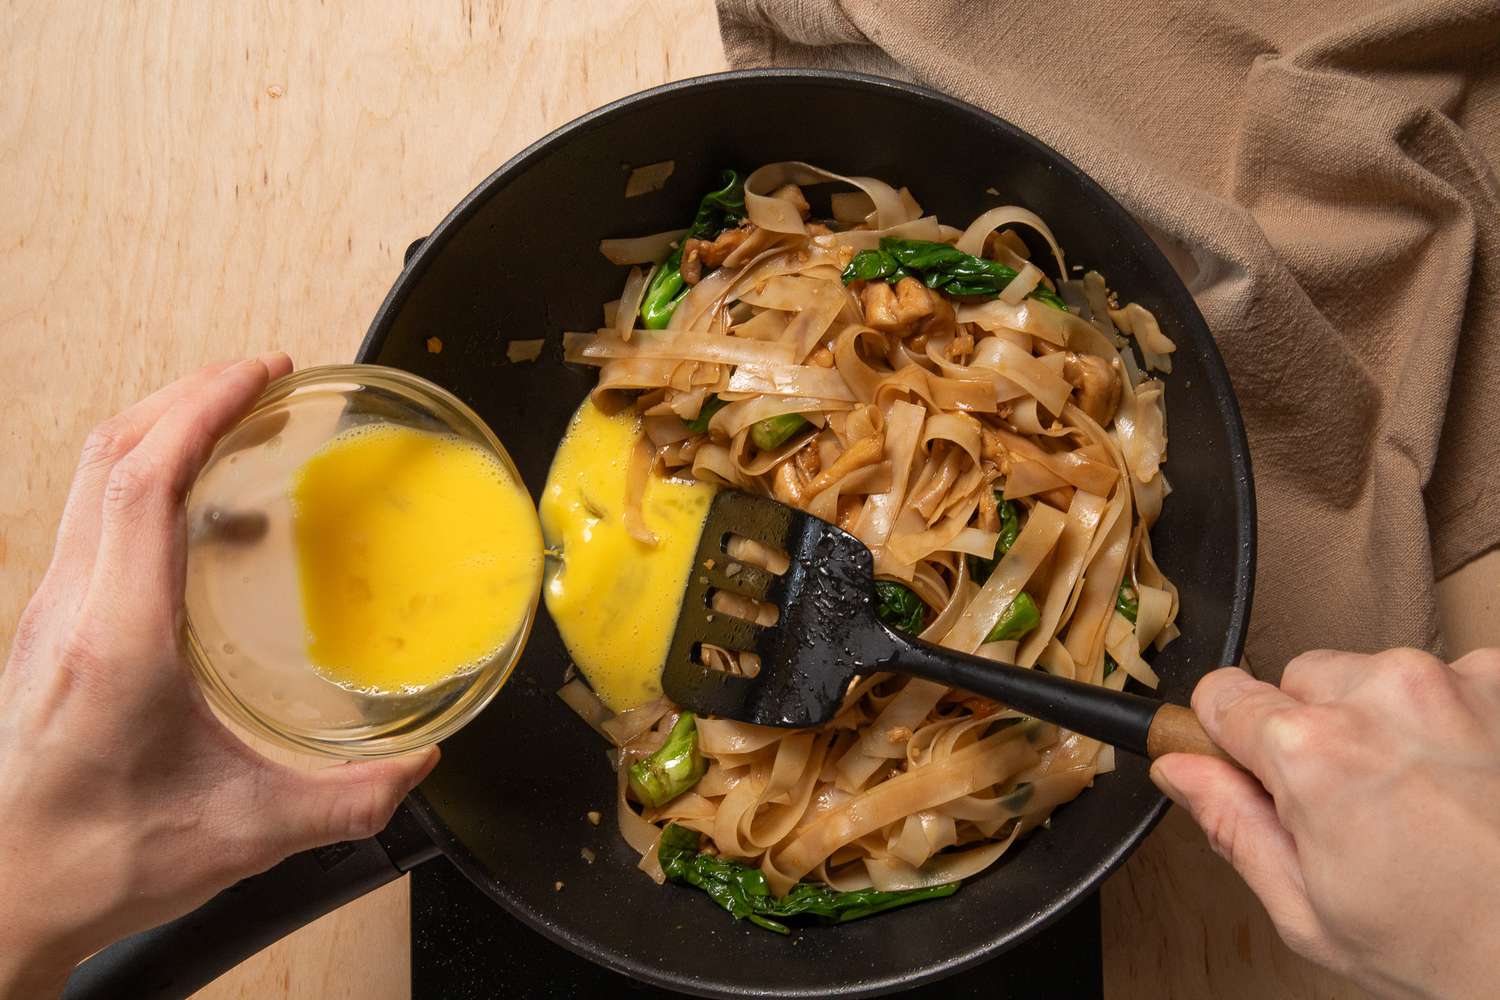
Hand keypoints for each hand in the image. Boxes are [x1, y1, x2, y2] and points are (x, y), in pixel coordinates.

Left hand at [0, 358, 438, 998]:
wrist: (4, 893)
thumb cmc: (95, 860)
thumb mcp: (245, 833)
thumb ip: (349, 799)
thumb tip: (419, 765)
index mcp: (117, 640)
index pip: (145, 481)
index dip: (204, 409)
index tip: (262, 374)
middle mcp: (71, 609)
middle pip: (112, 452)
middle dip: (189, 394)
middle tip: (263, 377)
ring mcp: (50, 612)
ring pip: (94, 477)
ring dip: (163, 428)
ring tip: (237, 420)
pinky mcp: (50, 626)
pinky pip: (95, 517)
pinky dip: (150, 478)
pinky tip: (210, 518)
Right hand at [1152, 649, 1499, 998]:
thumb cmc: (1451, 949)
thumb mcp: (1310, 911)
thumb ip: (1230, 824)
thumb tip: (1178, 768)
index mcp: (1312, 755)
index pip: (1222, 694)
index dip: (1228, 738)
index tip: (1249, 766)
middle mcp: (1380, 697)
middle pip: (1299, 680)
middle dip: (1310, 728)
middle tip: (1351, 802)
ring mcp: (1452, 682)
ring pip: (1371, 675)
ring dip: (1380, 719)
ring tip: (1420, 793)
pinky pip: (1443, 678)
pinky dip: (1446, 717)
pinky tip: (1465, 778)